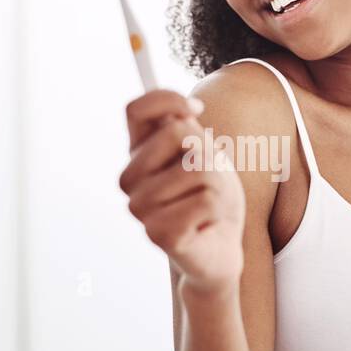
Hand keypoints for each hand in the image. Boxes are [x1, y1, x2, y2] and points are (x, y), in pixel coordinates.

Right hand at [119, 89, 244, 291]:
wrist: (220, 250)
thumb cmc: (211, 198)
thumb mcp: (205, 154)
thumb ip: (187, 129)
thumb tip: (182, 110)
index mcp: (136, 155)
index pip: (137, 109)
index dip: (168, 99)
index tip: (197, 109)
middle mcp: (130, 179)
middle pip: (176, 132)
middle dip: (208, 152)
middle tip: (208, 180)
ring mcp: (139, 207)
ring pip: (199, 168)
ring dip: (219, 186)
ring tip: (209, 206)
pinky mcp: (157, 233)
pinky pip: (206, 200)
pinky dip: (219, 210)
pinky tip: (206, 225)